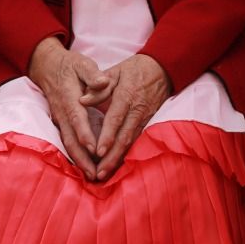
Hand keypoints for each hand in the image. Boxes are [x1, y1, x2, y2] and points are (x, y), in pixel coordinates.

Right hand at [28, 37, 110, 179]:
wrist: (47, 67)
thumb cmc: (69, 65)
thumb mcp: (82, 63)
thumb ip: (92, 74)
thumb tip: (103, 81)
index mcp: (70, 97)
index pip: (77, 118)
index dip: (85, 133)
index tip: (95, 148)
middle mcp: (63, 112)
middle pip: (71, 139)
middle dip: (82, 158)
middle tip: (95, 174)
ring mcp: (60, 120)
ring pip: (68, 144)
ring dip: (79, 161)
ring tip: (92, 176)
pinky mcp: (61, 124)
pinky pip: (67, 142)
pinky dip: (75, 156)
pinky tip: (86, 167)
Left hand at [84, 53, 170, 179]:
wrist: (162, 69)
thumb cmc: (134, 70)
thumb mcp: (115, 72)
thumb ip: (98, 88)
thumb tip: (82, 100)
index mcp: (127, 95)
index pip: (116, 118)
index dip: (107, 136)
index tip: (98, 151)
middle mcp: (137, 110)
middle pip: (124, 137)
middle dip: (111, 157)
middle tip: (99, 173)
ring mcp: (145, 118)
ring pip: (132, 142)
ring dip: (118, 159)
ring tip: (104, 174)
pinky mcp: (148, 123)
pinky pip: (137, 141)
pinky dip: (127, 154)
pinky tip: (117, 165)